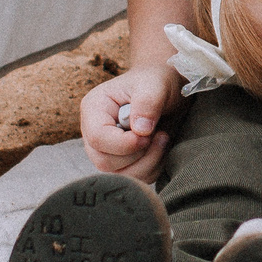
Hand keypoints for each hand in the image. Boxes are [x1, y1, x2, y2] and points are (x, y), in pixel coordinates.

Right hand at [81, 64, 179, 182]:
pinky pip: (135, 178)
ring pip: (120, 175)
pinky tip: (161, 147)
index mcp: (94, 109)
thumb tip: (140, 130)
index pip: (97, 138)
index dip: (124, 143)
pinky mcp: (122, 162)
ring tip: (162, 138)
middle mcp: (94, 133)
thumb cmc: (156, 82)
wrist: (167, 89)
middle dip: (137, 154)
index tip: (148, 134)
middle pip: (105, 162)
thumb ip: (147, 103)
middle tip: (158, 134)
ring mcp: (107, 150)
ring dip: (148, 162)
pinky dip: (153, 167)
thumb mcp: (154, 85)